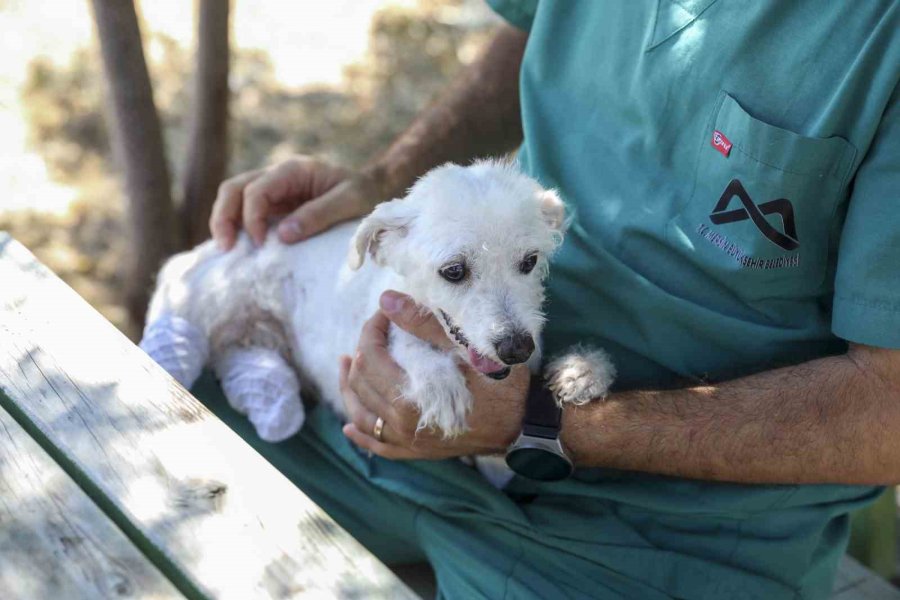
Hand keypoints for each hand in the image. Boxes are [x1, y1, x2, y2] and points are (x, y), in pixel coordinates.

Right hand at [209, 156, 383, 248]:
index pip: (257, 190)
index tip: (262, 244)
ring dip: (225, 222)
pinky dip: (237, 228)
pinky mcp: (275, 207)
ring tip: (227, 251)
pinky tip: (237, 248)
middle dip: (224, 217)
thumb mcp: (350, 201)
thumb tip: (283, 235)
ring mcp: (273, 191)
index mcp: (293, 170)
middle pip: (234, 189)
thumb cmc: (365, 193)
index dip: (252, 218)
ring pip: (233, 199)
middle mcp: (277, 176)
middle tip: (227, 249)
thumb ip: (318, 214)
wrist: (374, 190)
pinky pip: (246, 213)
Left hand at [340, 291, 528, 459]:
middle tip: (375, 331)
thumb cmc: (501, 384)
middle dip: (362, 351)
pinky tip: (351, 426)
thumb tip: (387, 300)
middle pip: (361, 383)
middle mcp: (402, 424)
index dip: (372, 329)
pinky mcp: (417, 452)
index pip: (371, 356)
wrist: (525, 425)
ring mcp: (408, 441)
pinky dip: (361, 434)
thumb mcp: (466, 348)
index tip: (384, 313)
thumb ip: (424, 325)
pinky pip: (379, 446)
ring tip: (346, 365)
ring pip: (361, 414)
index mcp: (410, 397)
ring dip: (349, 387)